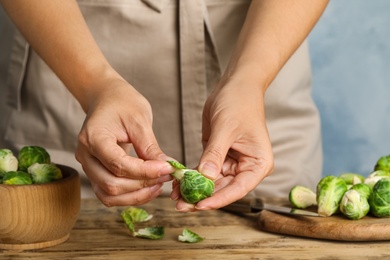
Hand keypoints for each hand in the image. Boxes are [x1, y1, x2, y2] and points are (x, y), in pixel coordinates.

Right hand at [75, 77, 173, 206]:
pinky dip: (130, 195)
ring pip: (109, 195)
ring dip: (137, 195)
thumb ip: (150, 146)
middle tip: (167, 176)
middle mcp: (86, 155)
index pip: (118, 164)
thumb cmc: (122, 104)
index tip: (168, 169)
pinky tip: (148, 187)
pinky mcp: (95, 173)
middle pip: (111, 184)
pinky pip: (109, 194)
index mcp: (93, 138)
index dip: (145, 171)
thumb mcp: (139, 119)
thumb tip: (166, 168)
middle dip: (142, 185)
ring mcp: (88, 166)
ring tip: (159, 184)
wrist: (106, 99)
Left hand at [173, 79, 273, 210]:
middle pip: (223, 189)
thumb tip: (206, 178)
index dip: (219, 199)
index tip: (200, 205)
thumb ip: (215, 154)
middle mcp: (246, 167)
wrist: (236, 86)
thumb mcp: (226, 129)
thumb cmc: (239, 103)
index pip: (238, 188)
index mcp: (258, 164)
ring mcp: (231, 163)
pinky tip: (178, 184)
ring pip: (212, 184)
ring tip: (175, 196)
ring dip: (194, 190)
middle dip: (202, 197)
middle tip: (180, 204)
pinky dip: (192, 178)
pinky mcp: (218, 157)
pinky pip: (204, 172)